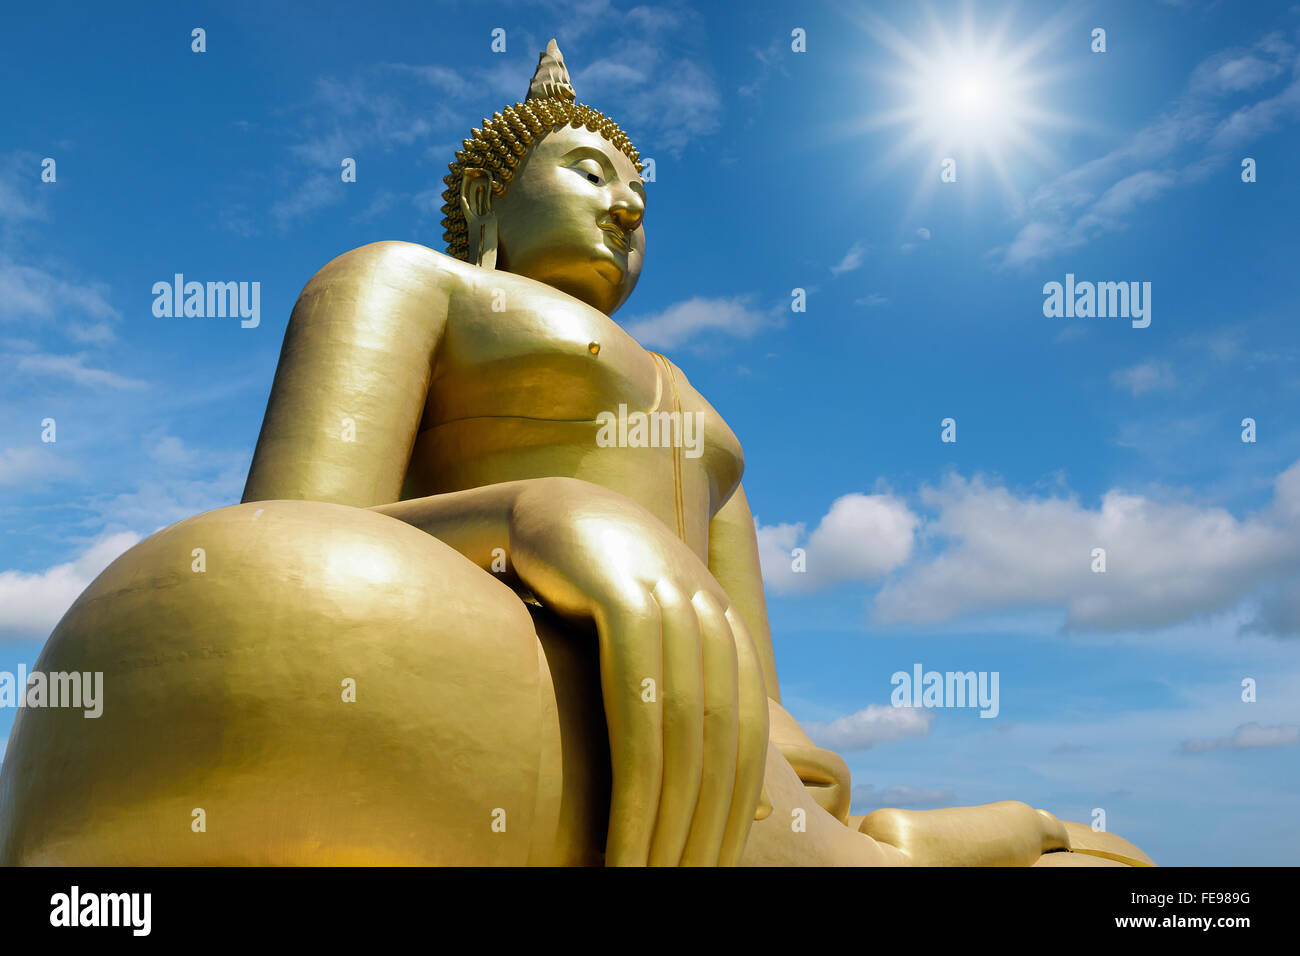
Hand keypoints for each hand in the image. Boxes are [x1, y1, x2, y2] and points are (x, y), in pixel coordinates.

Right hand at [506, 477, 768, 865]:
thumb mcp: (646, 648)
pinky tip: (624, 843)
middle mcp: (712, 615)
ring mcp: (674, 603)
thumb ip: (688, 709)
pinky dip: (637, 792)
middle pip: (722, 750)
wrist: (539, 509)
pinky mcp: (626, 601)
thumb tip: (738, 806)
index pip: (743, 744)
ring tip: (649, 889)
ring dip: (671, 830)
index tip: (707, 875)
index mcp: (726, 631)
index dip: (730, 817)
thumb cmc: (583, 592)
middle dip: (704, 834)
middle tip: (684, 896)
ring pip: (686, 743)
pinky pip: (640, 718)